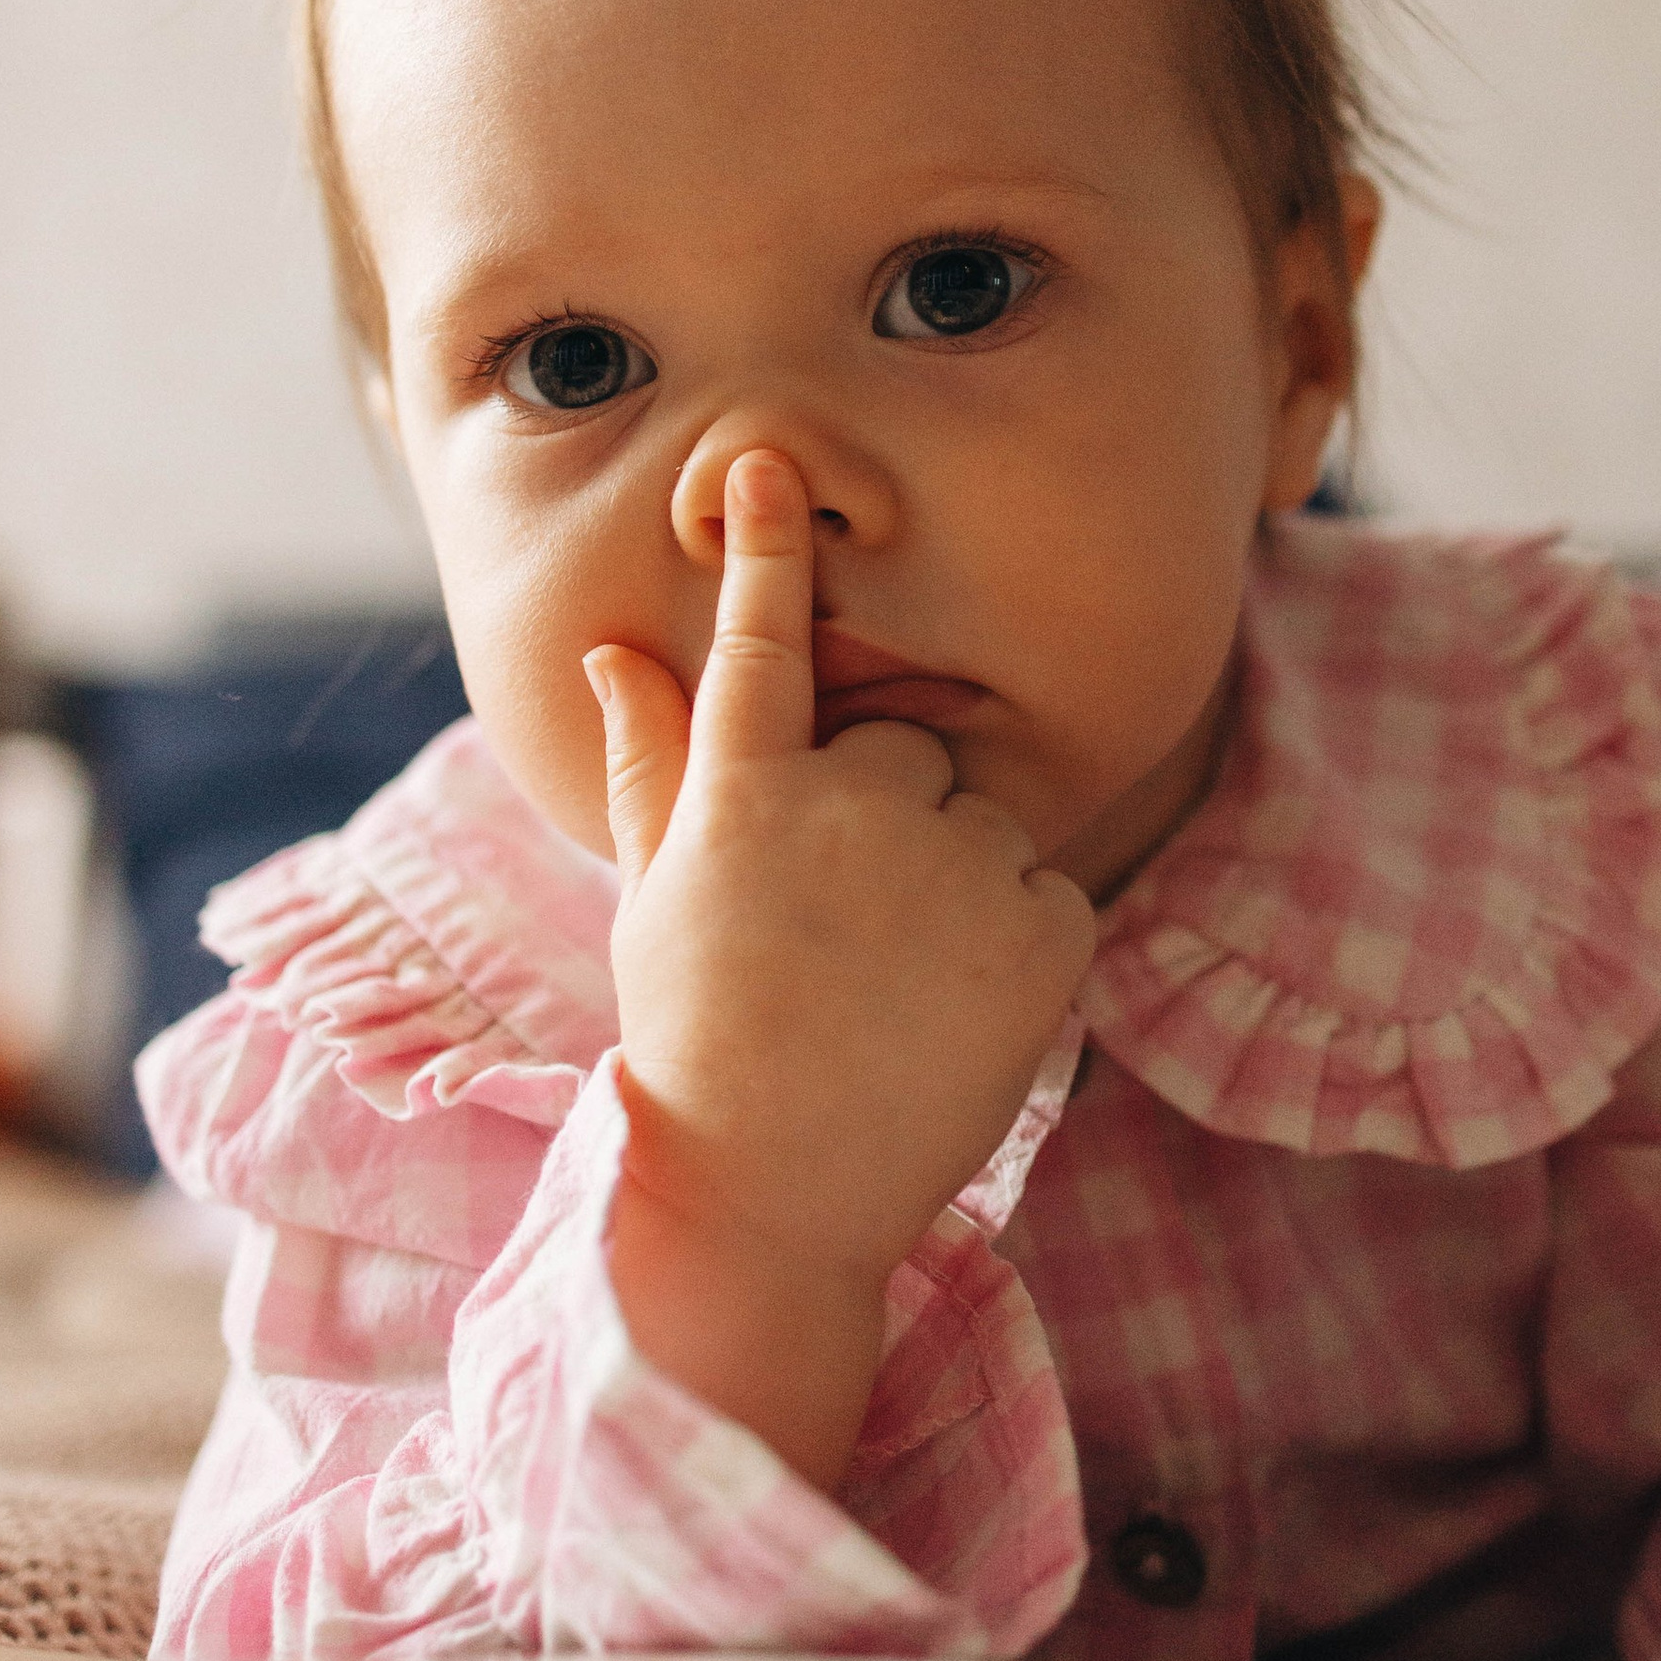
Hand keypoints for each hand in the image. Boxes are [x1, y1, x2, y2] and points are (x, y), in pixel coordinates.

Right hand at [587, 447, 1094, 1487]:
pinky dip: (1015, 941)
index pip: (758, 641)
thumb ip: (652, 762)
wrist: (776, 1198)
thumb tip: (615, 647)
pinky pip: (1044, 891)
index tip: (771, 462)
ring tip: (888, 984)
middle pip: (895, 751)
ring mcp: (953, 865)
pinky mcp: (1045, 927)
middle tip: (827, 934)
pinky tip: (951, 1012)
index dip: (765, 549)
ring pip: (974, 820)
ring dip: (948, 880)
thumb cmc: (701, 1041)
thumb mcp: (657, 898)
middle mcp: (850, 808)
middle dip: (877, 818)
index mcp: (743, 795)